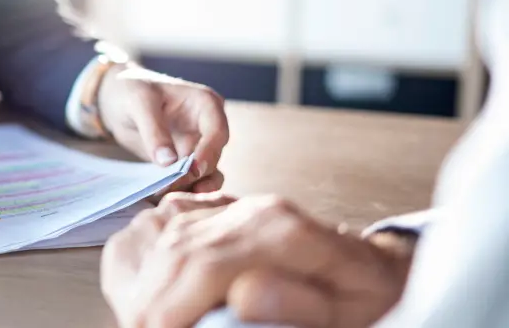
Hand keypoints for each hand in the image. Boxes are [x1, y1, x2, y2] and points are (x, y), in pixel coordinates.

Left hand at [98, 66, 228, 192]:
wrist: (117, 97)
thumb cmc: (131, 89)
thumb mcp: (139, 103)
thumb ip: (154, 131)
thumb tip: (168, 163)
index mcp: (205, 104)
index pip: (217, 132)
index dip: (208, 153)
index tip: (193, 170)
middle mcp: (207, 127)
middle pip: (212, 157)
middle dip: (194, 175)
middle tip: (170, 189)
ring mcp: (198, 146)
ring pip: (206, 174)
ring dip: (192, 188)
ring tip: (172, 199)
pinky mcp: (184, 162)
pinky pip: (190, 181)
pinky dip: (180, 190)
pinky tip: (164, 199)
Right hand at [101, 192, 411, 327]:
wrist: (380, 269)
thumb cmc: (370, 298)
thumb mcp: (352, 312)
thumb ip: (301, 304)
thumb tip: (243, 296)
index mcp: (281, 231)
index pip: (203, 265)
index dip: (169, 308)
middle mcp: (250, 211)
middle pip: (176, 251)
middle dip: (148, 301)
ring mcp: (235, 209)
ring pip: (165, 237)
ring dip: (146, 282)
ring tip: (144, 319)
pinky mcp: (224, 214)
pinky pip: (167, 225)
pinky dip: (148, 255)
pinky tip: (151, 284)